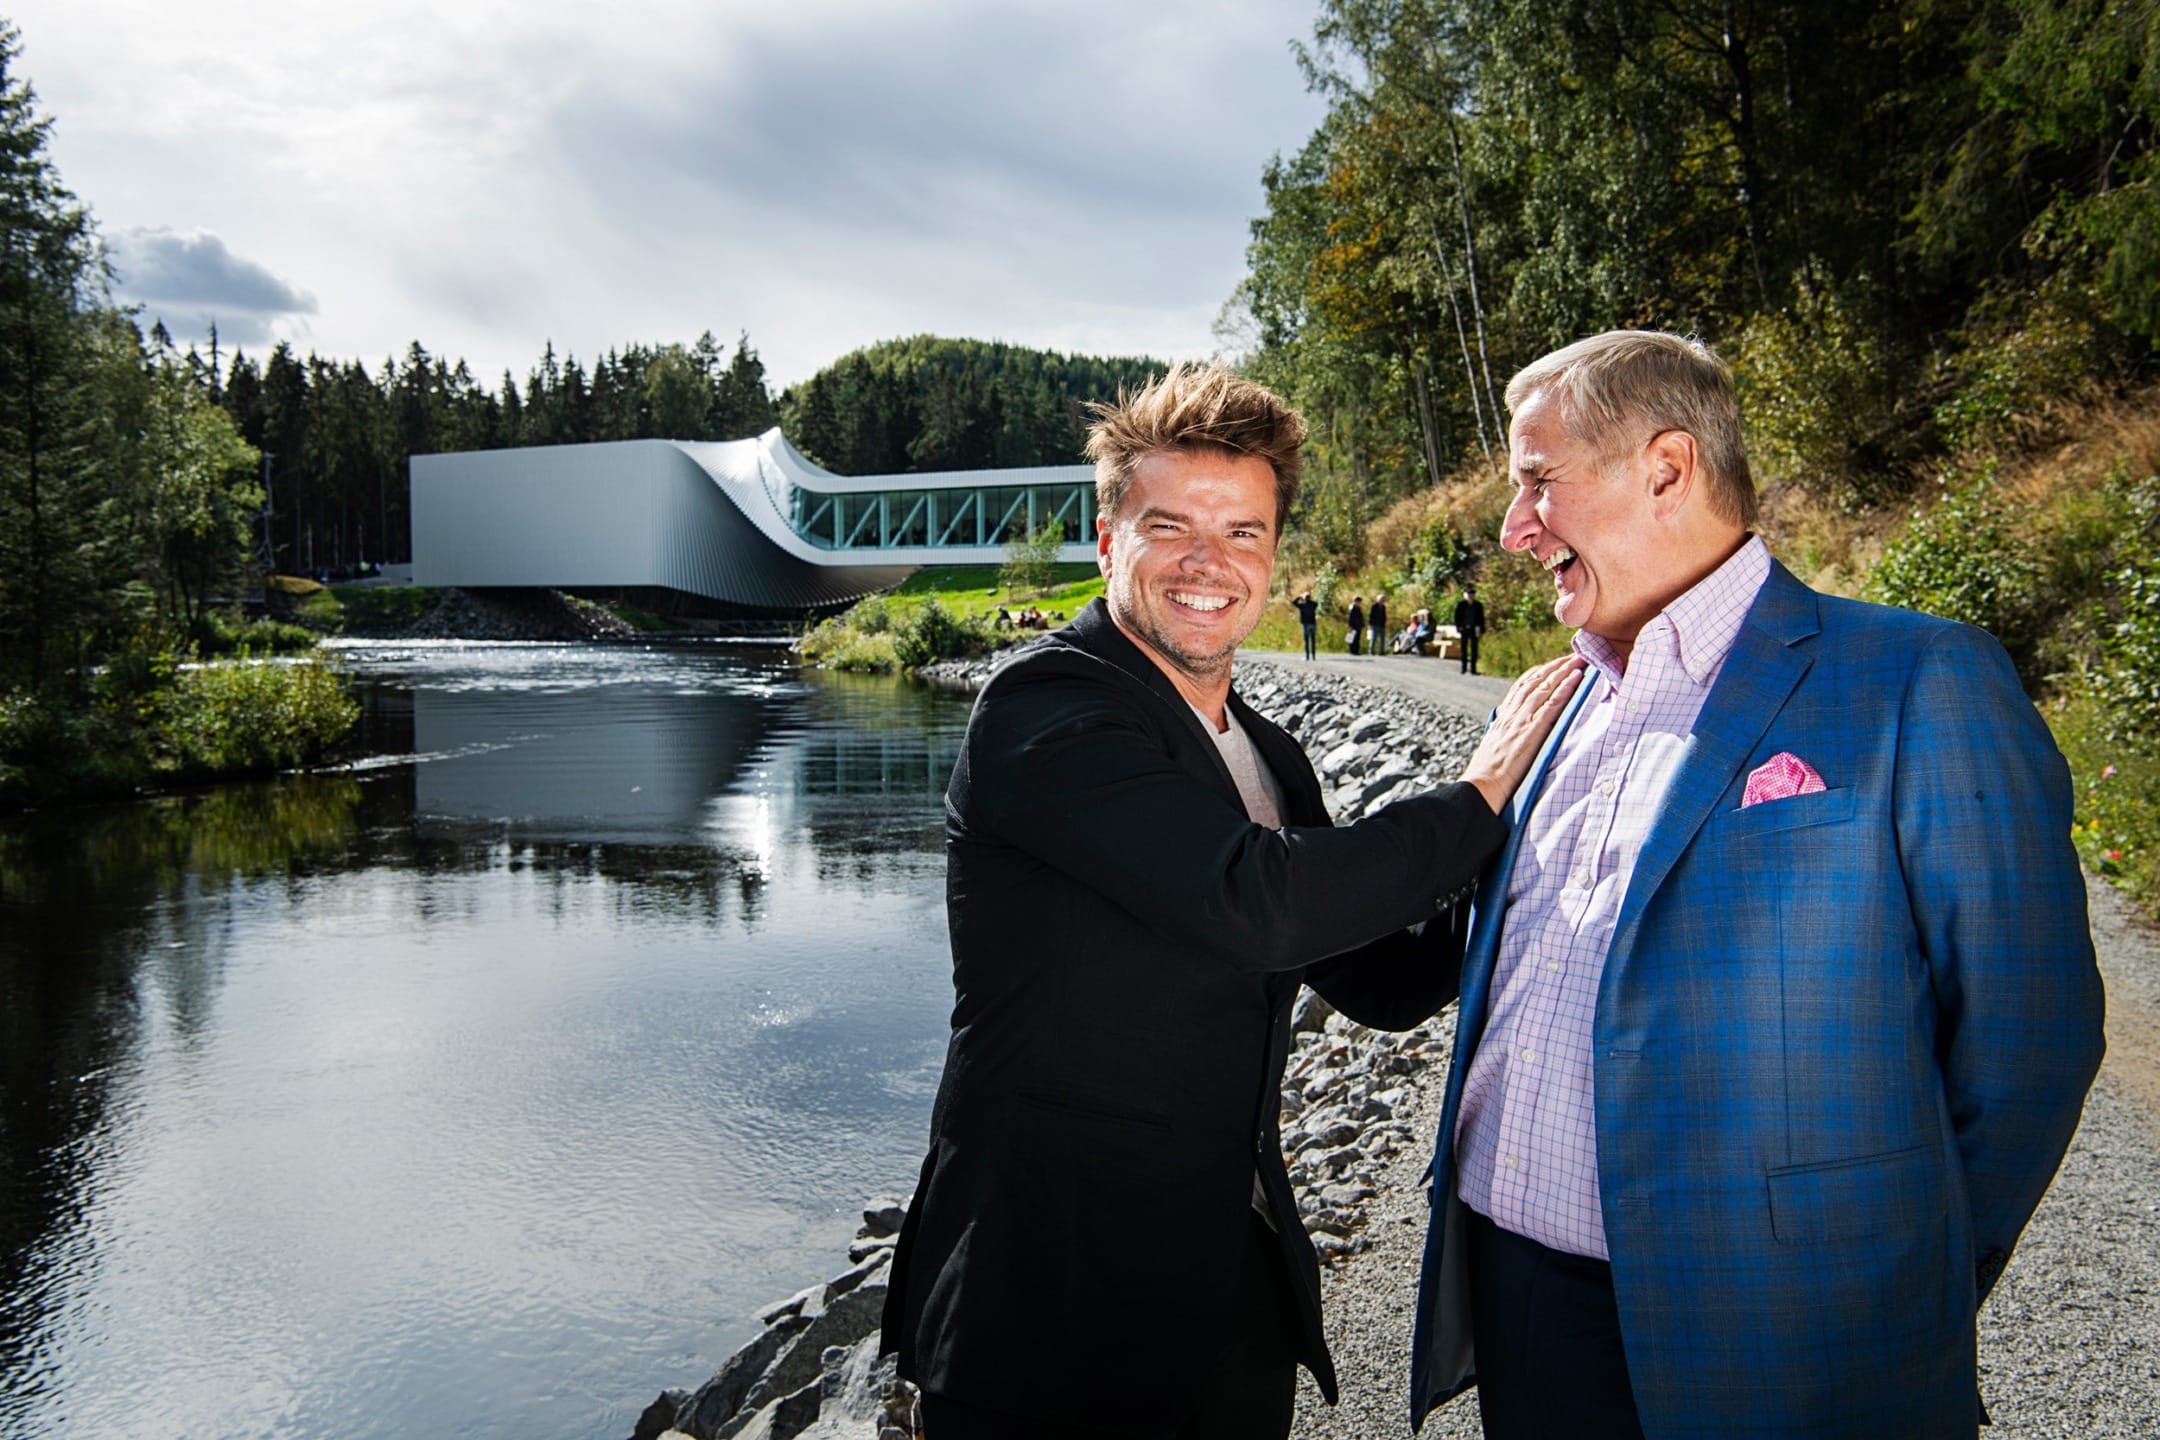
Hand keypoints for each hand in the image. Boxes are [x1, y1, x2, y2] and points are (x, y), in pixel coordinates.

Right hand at [1458, 652, 1586, 813]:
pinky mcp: (1532, 732)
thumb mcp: (1493, 750)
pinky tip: (1576, 678)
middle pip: (1535, 681)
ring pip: (1545, 687)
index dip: (1538, 673)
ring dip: (1564, 670)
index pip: (1521, 687)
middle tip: (1573, 654)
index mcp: (1503, 718)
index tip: (1552, 664)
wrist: (1480, 788)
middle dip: (1554, 665)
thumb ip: (1504, 737)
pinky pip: (1551, 705)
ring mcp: (1521, 722)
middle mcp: (1512, 715)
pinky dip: (1565, 689)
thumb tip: (1511, 734)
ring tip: (1579, 660)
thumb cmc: (1487, 777)